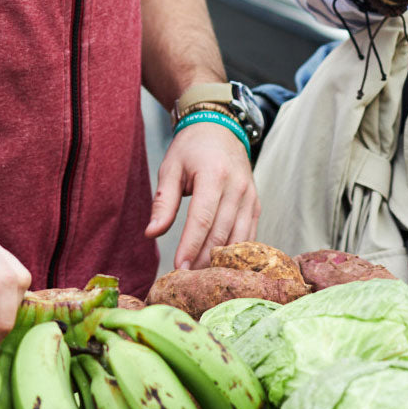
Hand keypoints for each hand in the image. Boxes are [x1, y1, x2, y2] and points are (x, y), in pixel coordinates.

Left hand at [146, 120, 258, 269]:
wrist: (220, 129)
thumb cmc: (191, 148)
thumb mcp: (171, 168)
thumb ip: (163, 202)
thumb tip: (151, 233)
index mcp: (214, 174)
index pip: (203, 218)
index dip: (191, 245)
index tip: (179, 268)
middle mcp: (237, 186)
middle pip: (221, 232)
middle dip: (202, 259)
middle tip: (186, 280)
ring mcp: (250, 196)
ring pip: (238, 238)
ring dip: (220, 260)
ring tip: (201, 277)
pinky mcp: (256, 204)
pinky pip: (250, 235)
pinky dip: (237, 253)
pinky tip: (221, 265)